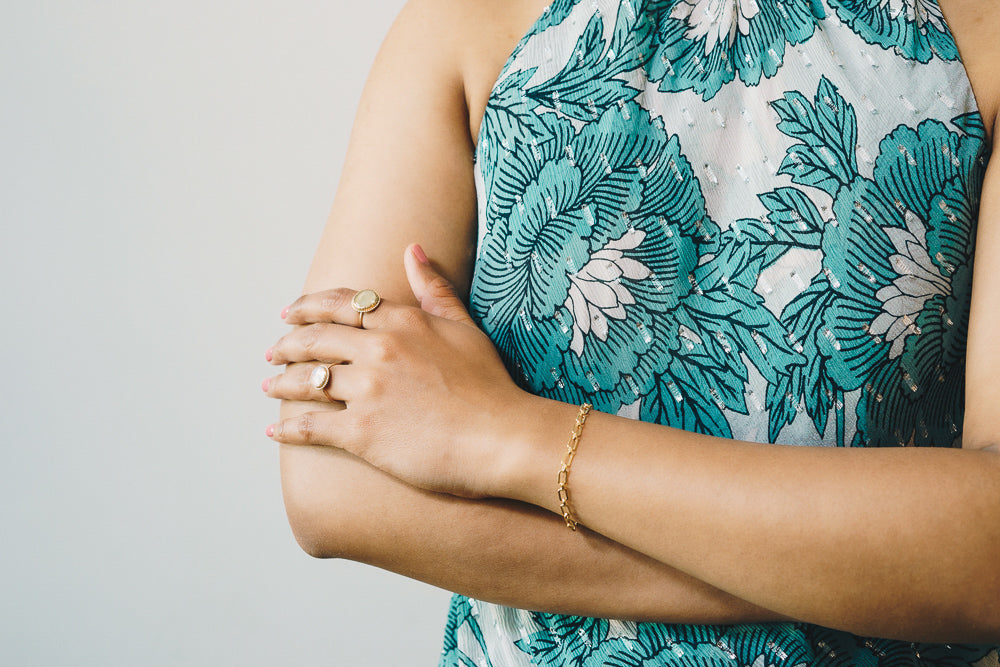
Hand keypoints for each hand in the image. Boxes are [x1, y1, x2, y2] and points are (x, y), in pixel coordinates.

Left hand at [263, 245, 529, 497]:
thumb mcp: (464, 327)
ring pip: (305, 380)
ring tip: (268, 384)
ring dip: (279, 382)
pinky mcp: (361, 432)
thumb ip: (433, 289)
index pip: (340, 304)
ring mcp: (367, 391)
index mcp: (401, 322)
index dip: (309, 307)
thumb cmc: (490, 385)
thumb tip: (412, 249)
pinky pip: (310, 427)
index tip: (291, 313)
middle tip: (274, 350)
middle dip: (287, 343)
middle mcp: (378, 350)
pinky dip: (287, 429)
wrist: (502, 437)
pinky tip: (274, 430)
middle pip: (315, 339)